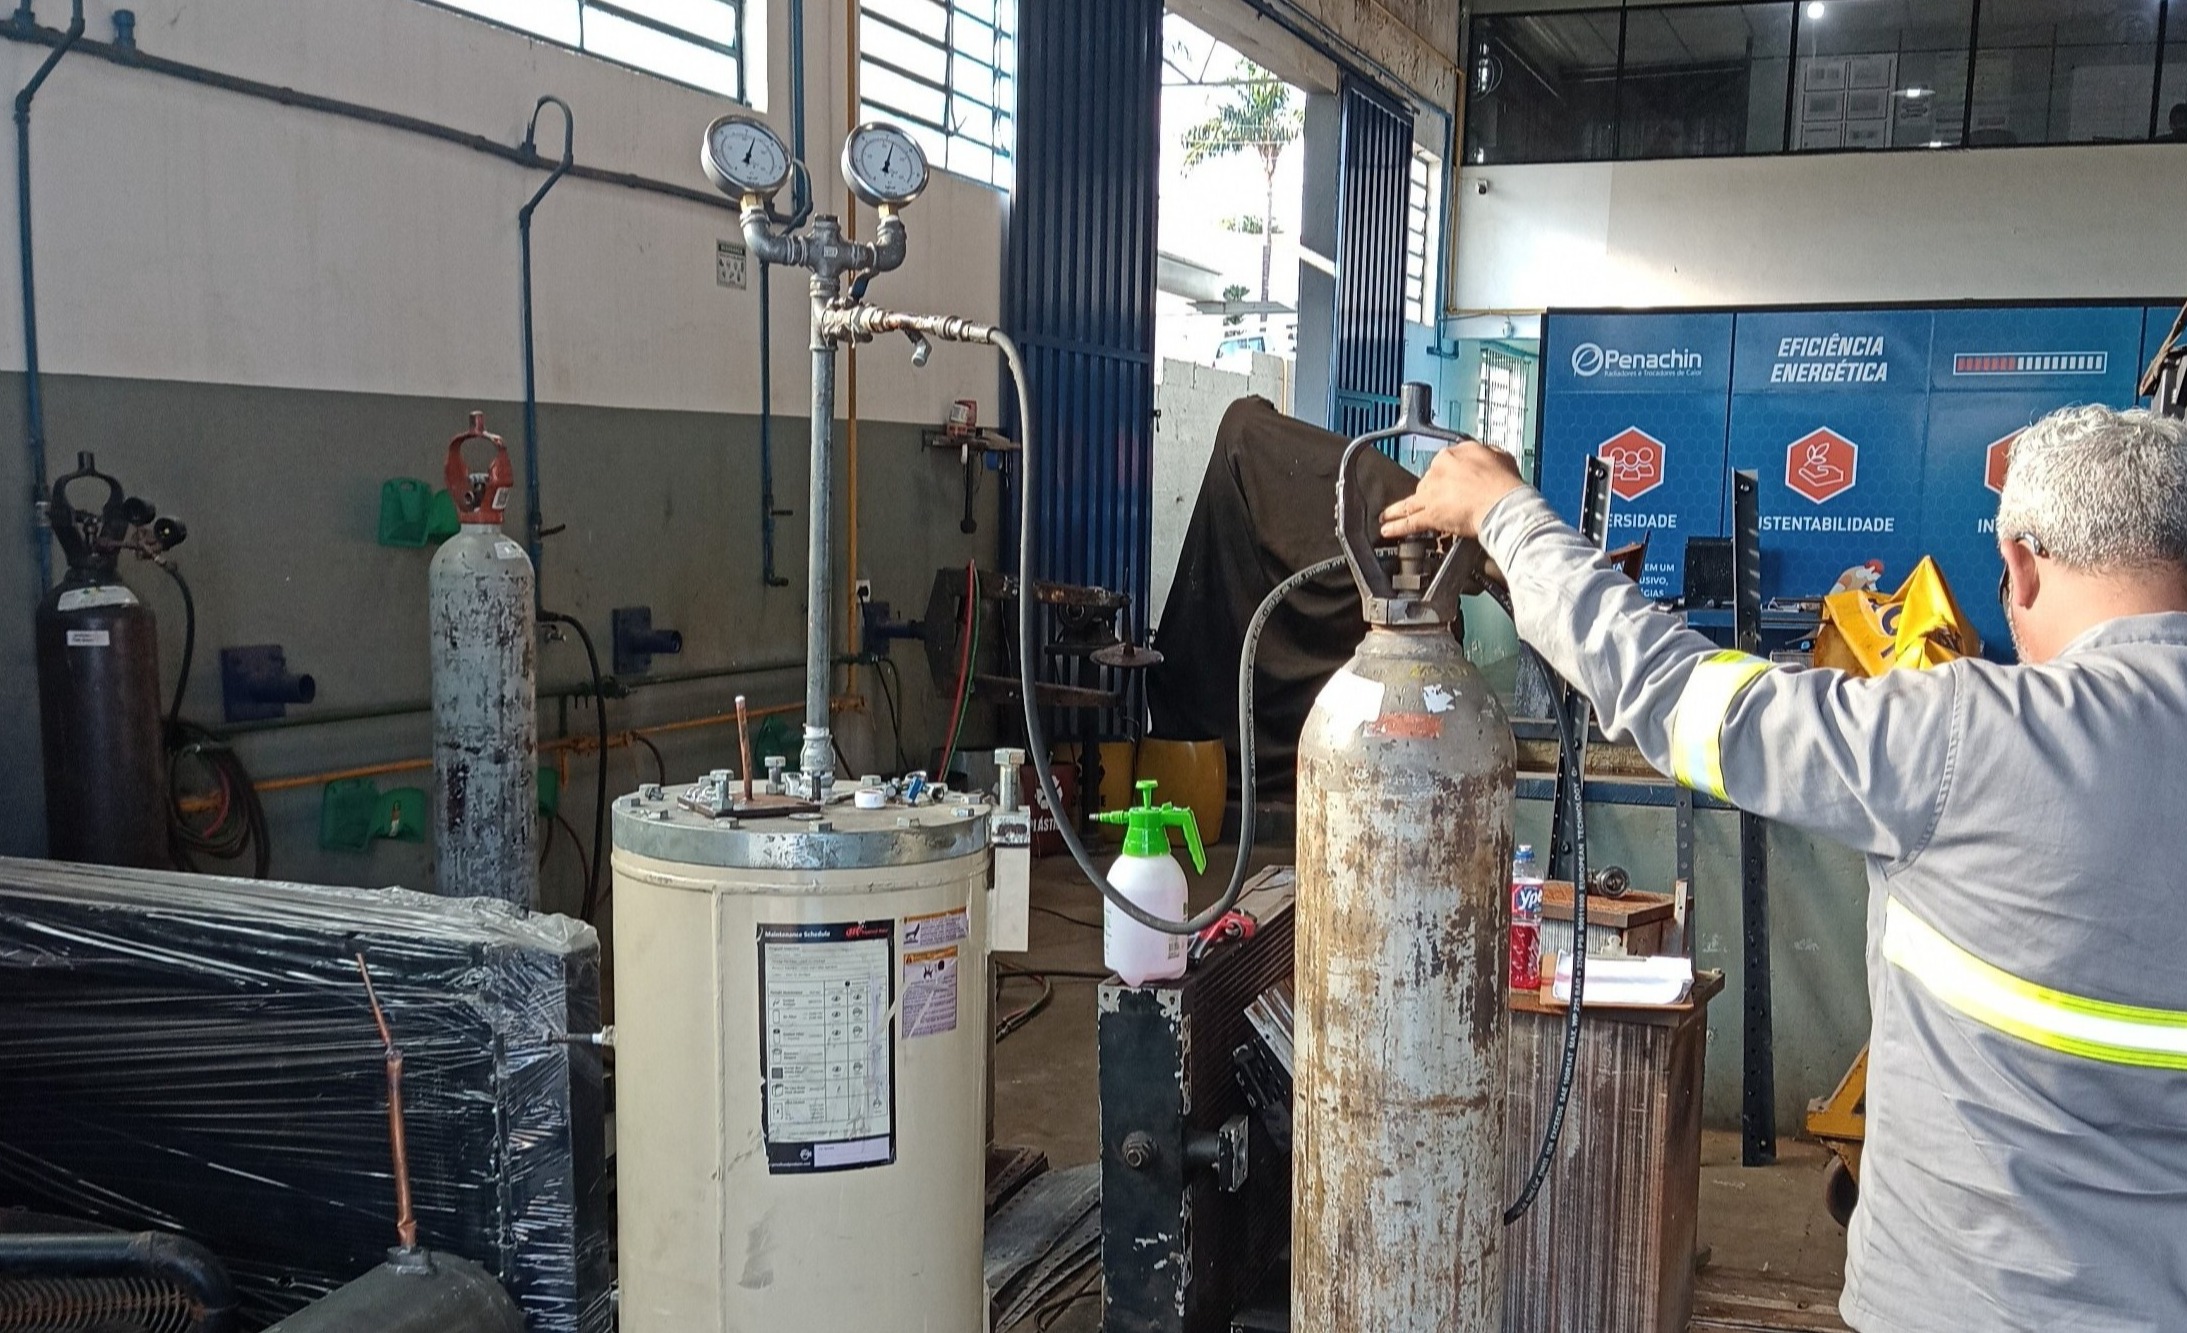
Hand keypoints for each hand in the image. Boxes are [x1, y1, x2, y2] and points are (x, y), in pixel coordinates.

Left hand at [1379, 442, 1525, 541]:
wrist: (1502, 503)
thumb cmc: (1505, 483)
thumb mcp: (1500, 456)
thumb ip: (1487, 455)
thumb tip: (1487, 457)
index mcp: (1453, 454)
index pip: (1442, 463)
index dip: (1446, 476)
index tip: (1447, 482)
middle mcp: (1438, 471)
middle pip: (1426, 483)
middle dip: (1430, 494)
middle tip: (1435, 504)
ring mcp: (1431, 493)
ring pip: (1411, 501)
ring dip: (1399, 510)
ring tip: (1387, 516)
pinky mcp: (1429, 514)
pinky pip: (1408, 521)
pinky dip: (1396, 526)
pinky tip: (1387, 529)